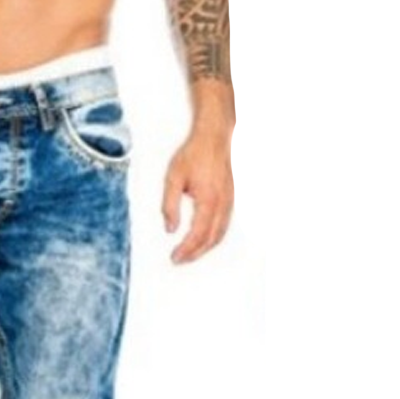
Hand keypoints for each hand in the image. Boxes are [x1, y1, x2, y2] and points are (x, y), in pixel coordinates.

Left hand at [162, 129, 234, 264]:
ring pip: (220, 234)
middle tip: (179, 260)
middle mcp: (222, 204)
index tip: (175, 257)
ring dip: (205, 248)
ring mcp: (228, 202)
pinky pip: (224, 225)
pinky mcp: (229, 199)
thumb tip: (170, 228)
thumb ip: (170, 205)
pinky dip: (214, 238)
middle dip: (195, 253)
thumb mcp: (173, 178)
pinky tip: (204, 241)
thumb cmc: (194, 154)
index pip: (198, 234)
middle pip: (211, 239)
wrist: (213, 137)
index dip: (186, 249)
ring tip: (190, 255)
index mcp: (209, 200)